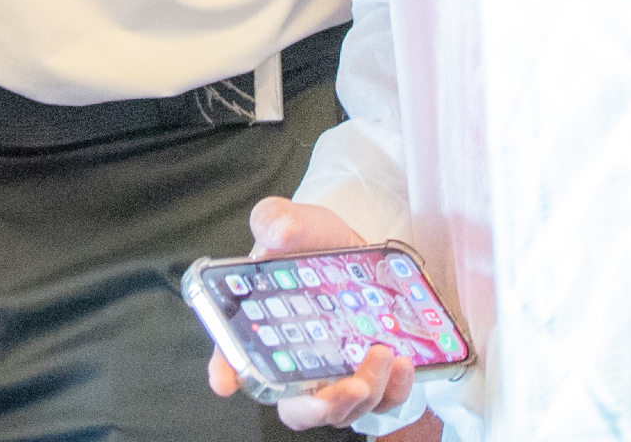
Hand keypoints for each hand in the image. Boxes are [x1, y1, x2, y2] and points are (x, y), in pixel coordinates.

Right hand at [203, 197, 421, 433]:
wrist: (369, 254)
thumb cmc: (323, 247)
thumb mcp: (303, 224)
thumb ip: (279, 219)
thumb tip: (277, 231)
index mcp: (266, 331)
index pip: (236, 359)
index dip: (226, 372)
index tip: (226, 380)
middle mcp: (297, 366)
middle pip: (296, 408)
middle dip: (318, 408)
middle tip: (345, 387)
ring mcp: (336, 379)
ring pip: (343, 411)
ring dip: (364, 393)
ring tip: (383, 355)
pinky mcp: (374, 381)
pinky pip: (383, 402)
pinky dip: (395, 389)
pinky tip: (403, 363)